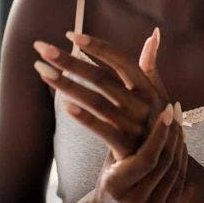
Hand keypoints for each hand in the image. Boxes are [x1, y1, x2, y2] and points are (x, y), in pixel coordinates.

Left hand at [32, 29, 176, 158]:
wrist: (161, 168)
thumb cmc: (152, 125)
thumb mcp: (157, 95)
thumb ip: (151, 65)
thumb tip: (154, 34)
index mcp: (149, 89)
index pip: (122, 61)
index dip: (98, 47)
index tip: (71, 35)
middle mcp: (144, 105)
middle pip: (102, 79)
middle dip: (70, 61)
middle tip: (42, 48)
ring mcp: (136, 127)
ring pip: (97, 102)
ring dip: (68, 85)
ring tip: (42, 70)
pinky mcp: (127, 149)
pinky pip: (103, 130)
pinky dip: (85, 118)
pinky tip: (65, 106)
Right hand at [85, 104, 187, 202]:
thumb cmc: (107, 179)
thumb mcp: (110, 159)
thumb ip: (124, 137)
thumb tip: (138, 99)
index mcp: (115, 187)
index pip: (146, 159)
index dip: (160, 134)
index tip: (167, 111)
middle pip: (164, 164)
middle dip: (172, 134)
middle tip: (176, 112)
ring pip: (174, 172)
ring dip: (180, 145)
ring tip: (179, 124)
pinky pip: (179, 184)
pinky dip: (182, 162)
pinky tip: (181, 144)